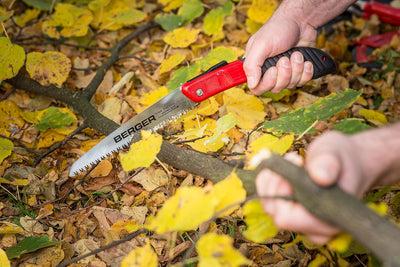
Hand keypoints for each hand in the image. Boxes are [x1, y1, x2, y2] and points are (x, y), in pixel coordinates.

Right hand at [243, 6, 316, 94]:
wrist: (300, 21)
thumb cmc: (278, 29)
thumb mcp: (261, 44)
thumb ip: (252, 65)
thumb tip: (251, 84)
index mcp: (256, 67)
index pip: (257, 88)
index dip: (267, 83)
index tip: (274, 70)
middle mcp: (268, 72)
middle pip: (275, 89)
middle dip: (285, 74)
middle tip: (285, 58)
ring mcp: (284, 73)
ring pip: (290, 85)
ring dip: (296, 70)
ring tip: (296, 54)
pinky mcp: (298, 73)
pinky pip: (302, 82)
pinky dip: (306, 72)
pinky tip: (305, 61)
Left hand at [255, 131, 374, 243]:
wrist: (351, 161)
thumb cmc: (344, 158)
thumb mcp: (336, 153)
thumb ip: (328, 164)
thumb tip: (321, 177)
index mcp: (328, 220)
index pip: (286, 218)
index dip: (282, 192)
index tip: (296, 165)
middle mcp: (314, 228)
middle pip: (274, 213)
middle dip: (276, 182)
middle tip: (295, 159)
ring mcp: (303, 222)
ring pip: (270, 207)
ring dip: (272, 180)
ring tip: (293, 160)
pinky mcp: (295, 213)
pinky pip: (271, 201)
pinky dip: (270, 181)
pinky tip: (284, 166)